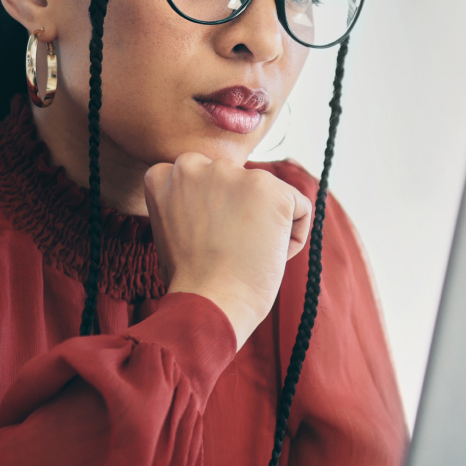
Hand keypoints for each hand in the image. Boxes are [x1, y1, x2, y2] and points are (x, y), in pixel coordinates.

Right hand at [142, 153, 311, 347]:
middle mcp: (195, 164)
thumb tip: (220, 199)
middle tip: (228, 249)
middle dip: (240, 213)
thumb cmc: (191, 279)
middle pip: (238, 184)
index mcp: (166, 173)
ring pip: (268, 195)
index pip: (206, 181)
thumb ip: (188, 202)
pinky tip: (270, 257)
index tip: (208, 242)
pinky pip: (300, 207)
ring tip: (246, 255)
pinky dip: (294, 236)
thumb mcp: (171, 228)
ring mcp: (234, 173)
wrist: (209, 302)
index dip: (213, 216)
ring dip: (266, 223)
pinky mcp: (271, 188)